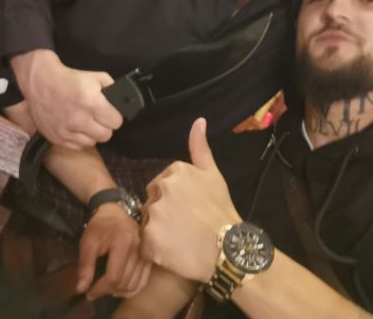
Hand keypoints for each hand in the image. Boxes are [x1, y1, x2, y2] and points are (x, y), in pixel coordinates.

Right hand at [11, 49, 122, 148]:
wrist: (40, 81)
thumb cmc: (69, 78)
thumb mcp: (95, 77)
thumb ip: (111, 88)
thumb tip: (121, 100)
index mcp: (91, 103)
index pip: (116, 122)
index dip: (115, 116)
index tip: (110, 113)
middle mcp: (79, 120)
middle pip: (106, 135)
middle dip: (105, 126)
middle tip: (98, 118)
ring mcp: (66, 131)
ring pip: (92, 142)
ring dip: (91, 133)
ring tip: (85, 122)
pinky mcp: (56, 138)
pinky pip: (77, 146)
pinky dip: (78, 139)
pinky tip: (74, 127)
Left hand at [77, 203, 151, 299]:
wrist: (117, 212)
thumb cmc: (100, 226)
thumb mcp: (88, 242)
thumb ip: (85, 265)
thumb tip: (81, 288)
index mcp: (122, 244)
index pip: (114, 276)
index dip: (100, 289)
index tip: (88, 293)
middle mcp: (137, 250)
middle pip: (124, 282)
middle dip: (107, 291)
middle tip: (94, 290)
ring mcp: (144, 254)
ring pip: (134, 284)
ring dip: (119, 291)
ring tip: (106, 289)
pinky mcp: (147, 258)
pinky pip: (143, 280)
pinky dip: (132, 289)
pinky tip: (120, 288)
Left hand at [141, 118, 240, 282]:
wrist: (228, 249)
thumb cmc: (221, 210)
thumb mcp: (213, 174)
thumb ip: (200, 147)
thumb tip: (198, 120)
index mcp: (175, 171)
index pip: (161, 185)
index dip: (174, 200)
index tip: (189, 209)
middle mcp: (162, 188)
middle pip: (152, 202)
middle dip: (163, 213)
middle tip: (185, 225)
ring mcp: (154, 214)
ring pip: (148, 222)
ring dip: (159, 232)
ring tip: (180, 239)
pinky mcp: (149, 239)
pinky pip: (145, 244)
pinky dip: (155, 250)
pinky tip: (173, 251)